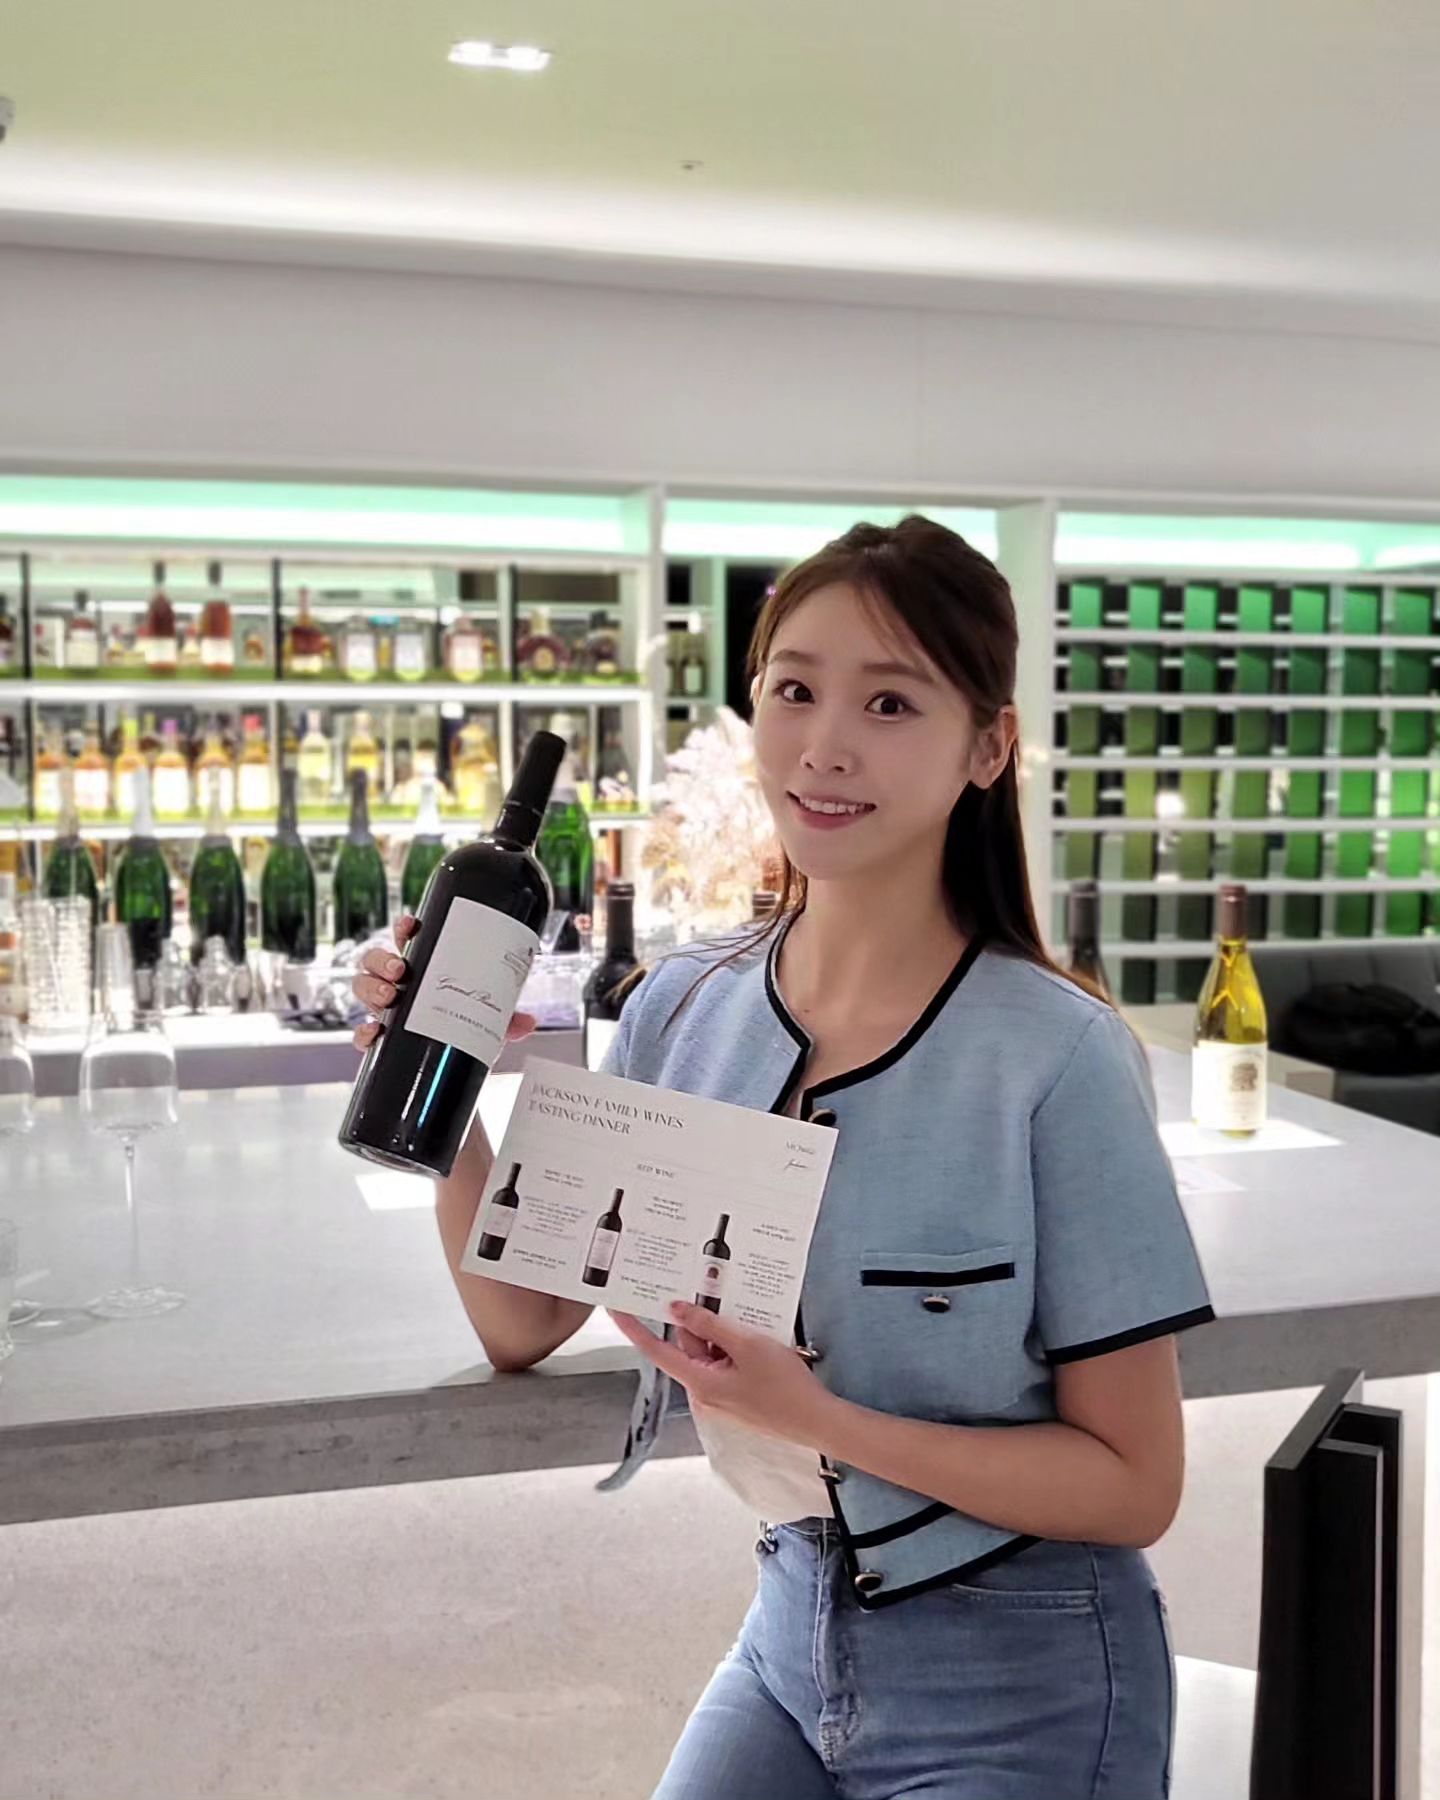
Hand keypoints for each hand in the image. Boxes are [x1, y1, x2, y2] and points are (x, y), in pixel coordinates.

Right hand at [351, 914, 537, 1051]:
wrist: (453, 1062)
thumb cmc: (464, 1026)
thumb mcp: (487, 1019)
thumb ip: (506, 1019)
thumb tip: (527, 1023)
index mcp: (423, 967)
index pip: (407, 939)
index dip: (404, 928)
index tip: (410, 926)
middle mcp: (398, 983)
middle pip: (376, 959)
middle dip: (383, 960)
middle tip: (400, 971)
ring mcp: (385, 1007)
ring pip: (363, 986)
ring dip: (371, 988)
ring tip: (388, 996)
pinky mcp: (380, 1036)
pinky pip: (361, 1033)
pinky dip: (364, 1033)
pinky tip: (374, 1034)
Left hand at [609, 1300, 834, 1448]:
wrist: (817, 1420)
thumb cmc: (785, 1387)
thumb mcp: (746, 1344)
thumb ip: (709, 1325)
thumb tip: (677, 1310)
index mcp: (699, 1382)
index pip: (656, 1350)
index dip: (633, 1328)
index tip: (616, 1309)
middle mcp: (704, 1392)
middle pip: (689, 1345)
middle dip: (703, 1322)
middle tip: (719, 1298)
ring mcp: (720, 1395)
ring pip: (710, 1352)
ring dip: (724, 1334)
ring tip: (752, 1326)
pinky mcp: (736, 1395)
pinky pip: (725, 1363)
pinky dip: (735, 1347)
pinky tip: (757, 1340)